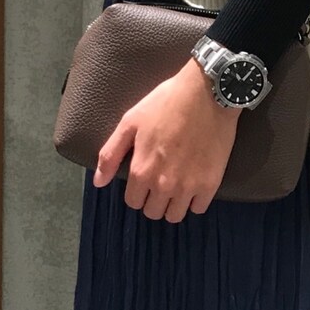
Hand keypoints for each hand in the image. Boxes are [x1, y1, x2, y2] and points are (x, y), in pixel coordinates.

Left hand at [94, 59, 240, 222]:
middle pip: (153, 212)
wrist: (207, 93)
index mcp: (141, 170)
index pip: (133, 202)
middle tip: (160, 182)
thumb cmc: (166, 103)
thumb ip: (111, 154)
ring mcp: (188, 186)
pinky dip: (195, 200)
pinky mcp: (210, 183)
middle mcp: (163, 184)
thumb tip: (99, 182)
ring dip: (173, 204)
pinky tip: (194, 183)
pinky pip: (199, 208)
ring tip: (177, 186)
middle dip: (153, 200)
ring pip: (175, 215)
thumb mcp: (130, 122)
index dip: (137, 192)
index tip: (144, 179)